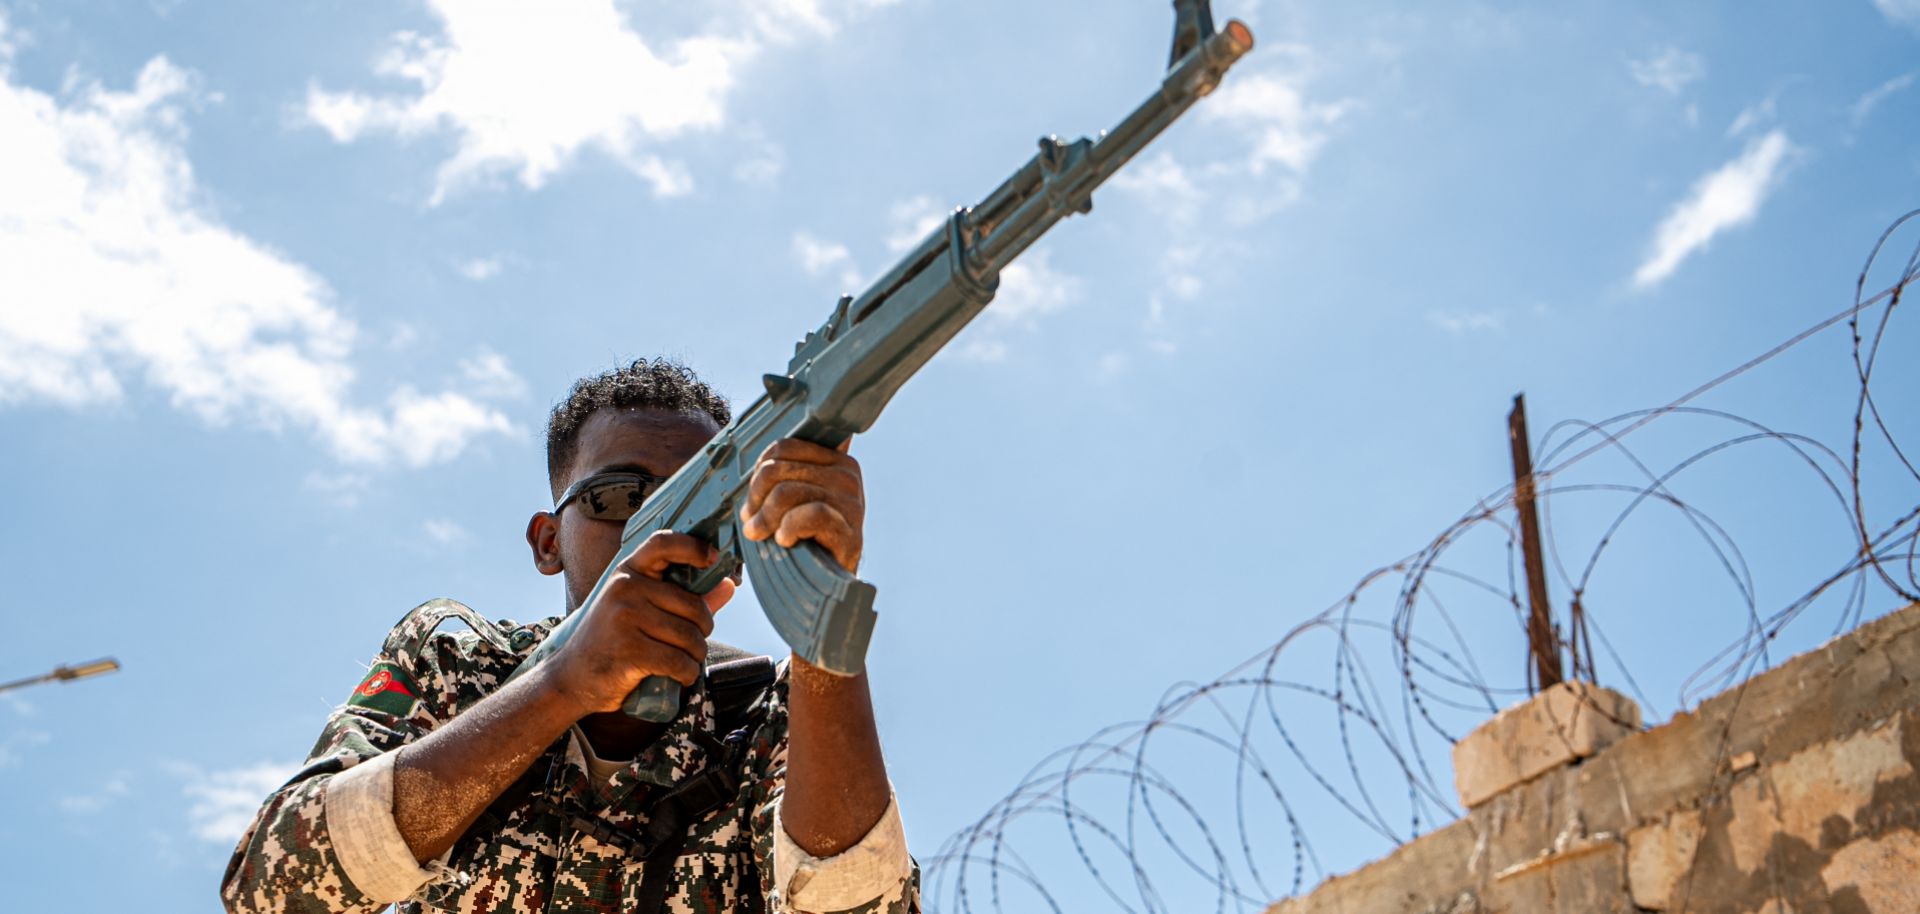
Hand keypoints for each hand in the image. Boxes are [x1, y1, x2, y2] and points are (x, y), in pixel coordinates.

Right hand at [544, 531, 736, 716]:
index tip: (713, 558)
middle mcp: (626, 588)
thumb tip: (730, 584)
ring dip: (696, 656)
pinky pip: (678, 662)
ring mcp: (625, 617)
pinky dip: (687, 674)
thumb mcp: (642, 610)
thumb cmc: (614, 640)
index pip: (663, 543)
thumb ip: (686, 598)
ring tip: (685, 661)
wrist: (572, 677)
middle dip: (703, 630)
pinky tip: (680, 676)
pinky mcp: (628, 649)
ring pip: (689, 636)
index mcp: (628, 572)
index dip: (693, 547)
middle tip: (693, 643)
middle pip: (693, 606)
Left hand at [739, 438, 865, 572]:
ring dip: (765, 518)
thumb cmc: (803, 540)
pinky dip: (789, 528)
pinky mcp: (851, 532)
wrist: (824, 586)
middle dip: (756, 499)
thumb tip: (757, 463)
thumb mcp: (792, 501)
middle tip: (752, 522)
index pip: (784, 447)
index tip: (754, 501)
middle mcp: (847, 475)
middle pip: (778, 468)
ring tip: (760, 534)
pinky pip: (810, 515)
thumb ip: (782, 476)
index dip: (758, 473)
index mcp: (834, 460)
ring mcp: (852, 503)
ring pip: (787, 492)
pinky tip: (786, 541)